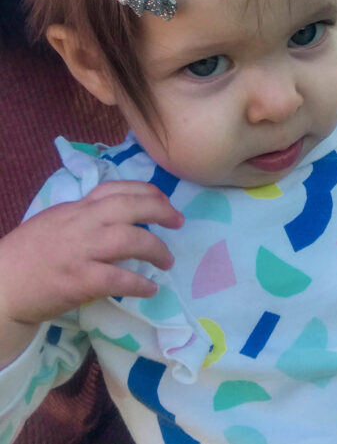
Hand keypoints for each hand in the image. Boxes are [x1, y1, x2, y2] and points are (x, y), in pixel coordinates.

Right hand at [0, 181, 183, 331]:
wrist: (1, 285)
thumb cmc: (28, 254)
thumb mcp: (56, 221)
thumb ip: (85, 216)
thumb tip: (118, 217)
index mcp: (76, 208)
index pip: (116, 188)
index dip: (146, 191)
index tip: (163, 199)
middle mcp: (81, 223)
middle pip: (130, 207)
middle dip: (160, 210)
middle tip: (178, 221)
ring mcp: (81, 251)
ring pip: (130, 240)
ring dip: (156, 249)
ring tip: (167, 261)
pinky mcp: (79, 281)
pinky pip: (118, 279)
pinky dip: (139, 283)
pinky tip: (150, 289)